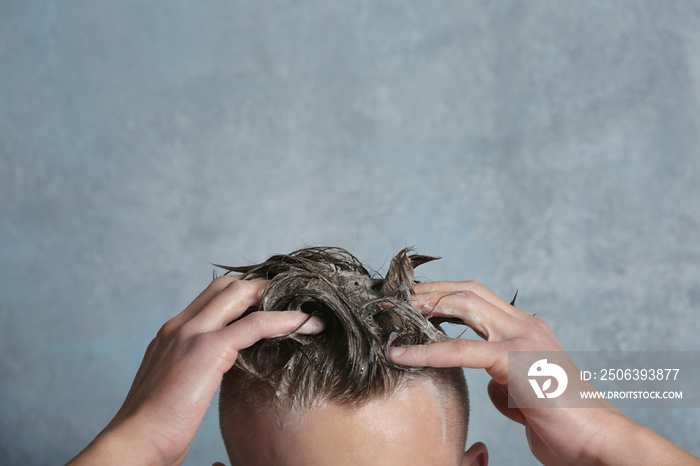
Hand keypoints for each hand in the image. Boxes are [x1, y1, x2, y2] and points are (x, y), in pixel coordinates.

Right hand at [69, 276, 323, 465]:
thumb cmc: (153, 431)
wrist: (134, 443)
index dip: (243, 292)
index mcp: (171, 334)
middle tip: (292, 296)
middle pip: (226, 285)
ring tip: (306, 305)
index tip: (270, 302)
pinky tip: (309, 323)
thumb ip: (190, 375)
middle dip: (261, 286)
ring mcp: (191, 333)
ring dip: (276, 295)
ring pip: (241, 293)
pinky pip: (257, 323)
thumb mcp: (172, 391)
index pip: (210, 296)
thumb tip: (206, 382)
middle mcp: (180, 326)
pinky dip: (287, 320)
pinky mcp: (207, 349)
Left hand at [389, 281, 698, 464]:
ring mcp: (523, 339)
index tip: (413, 302)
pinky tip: (401, 354)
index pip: (478, 298)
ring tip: (393, 311)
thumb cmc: (562, 424)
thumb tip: (489, 381)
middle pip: (468, 291)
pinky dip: (426, 351)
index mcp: (527, 330)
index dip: (444, 295)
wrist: (597, 442)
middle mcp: (525, 326)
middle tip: (395, 297)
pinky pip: (461, 351)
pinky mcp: (516, 361)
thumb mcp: (524, 394)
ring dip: (426, 305)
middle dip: (430, 290)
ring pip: (465, 305)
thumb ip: (505, 379)